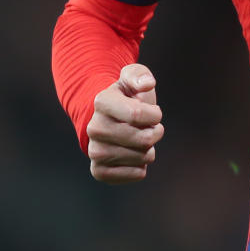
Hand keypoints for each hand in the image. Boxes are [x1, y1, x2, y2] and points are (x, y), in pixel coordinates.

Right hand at [87, 63, 163, 183]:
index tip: (153, 113)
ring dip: (148, 149)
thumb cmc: (128, 96)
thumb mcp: (133, 77)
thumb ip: (140, 75)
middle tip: (149, 128)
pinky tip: (135, 156)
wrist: (110, 119)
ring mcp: (94, 151)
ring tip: (139, 140)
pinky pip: (133, 175)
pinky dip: (141, 167)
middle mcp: (94, 128)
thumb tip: (147, 84)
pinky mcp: (99, 171)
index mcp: (102, 102)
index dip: (155, 115)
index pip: (138, 114)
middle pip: (144, 139)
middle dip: (155, 133)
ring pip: (142, 158)